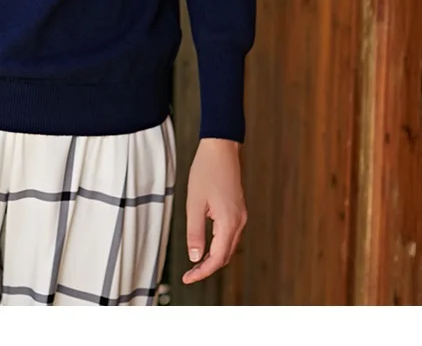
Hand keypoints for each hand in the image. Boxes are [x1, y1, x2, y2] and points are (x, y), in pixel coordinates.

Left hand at [182, 137, 246, 284]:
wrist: (220, 148)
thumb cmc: (206, 171)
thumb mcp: (194, 202)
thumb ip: (195, 232)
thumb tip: (195, 257)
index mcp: (229, 222)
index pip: (217, 258)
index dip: (202, 272)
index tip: (188, 278)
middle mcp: (239, 221)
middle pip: (225, 256)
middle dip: (208, 267)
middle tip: (189, 273)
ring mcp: (240, 216)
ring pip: (228, 246)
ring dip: (213, 257)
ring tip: (195, 262)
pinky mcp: (238, 210)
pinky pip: (230, 235)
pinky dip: (218, 245)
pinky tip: (206, 245)